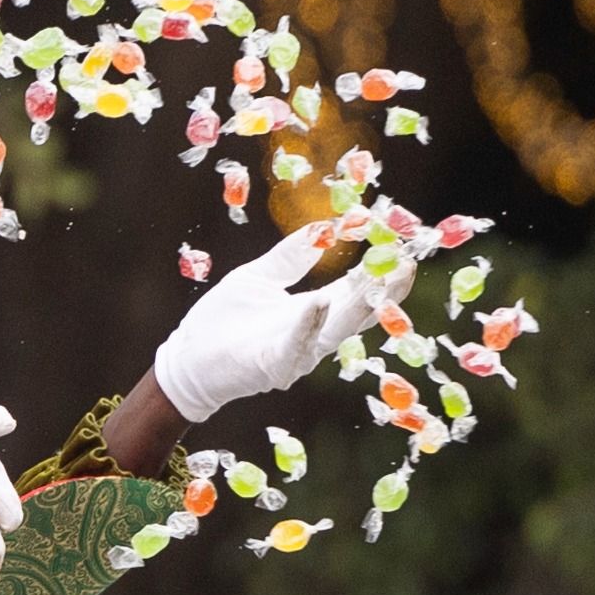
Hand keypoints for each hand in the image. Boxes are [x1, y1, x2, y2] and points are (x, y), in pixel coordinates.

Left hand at [154, 223, 415, 422]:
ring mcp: (295, 352)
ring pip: (337, 330)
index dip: (378, 269)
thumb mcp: (258, 277)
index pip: (354, 289)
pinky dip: (309, 325)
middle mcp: (312, 333)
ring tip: (382, 278)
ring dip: (360, 306)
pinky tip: (320, 304)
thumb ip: (290, 257)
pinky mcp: (272, 366)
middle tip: (408, 262)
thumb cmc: (221, 321)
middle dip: (385, 289)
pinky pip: (295, 346)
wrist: (186, 358)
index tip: (402, 245)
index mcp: (312, 310)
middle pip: (358, 311)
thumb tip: (323, 228)